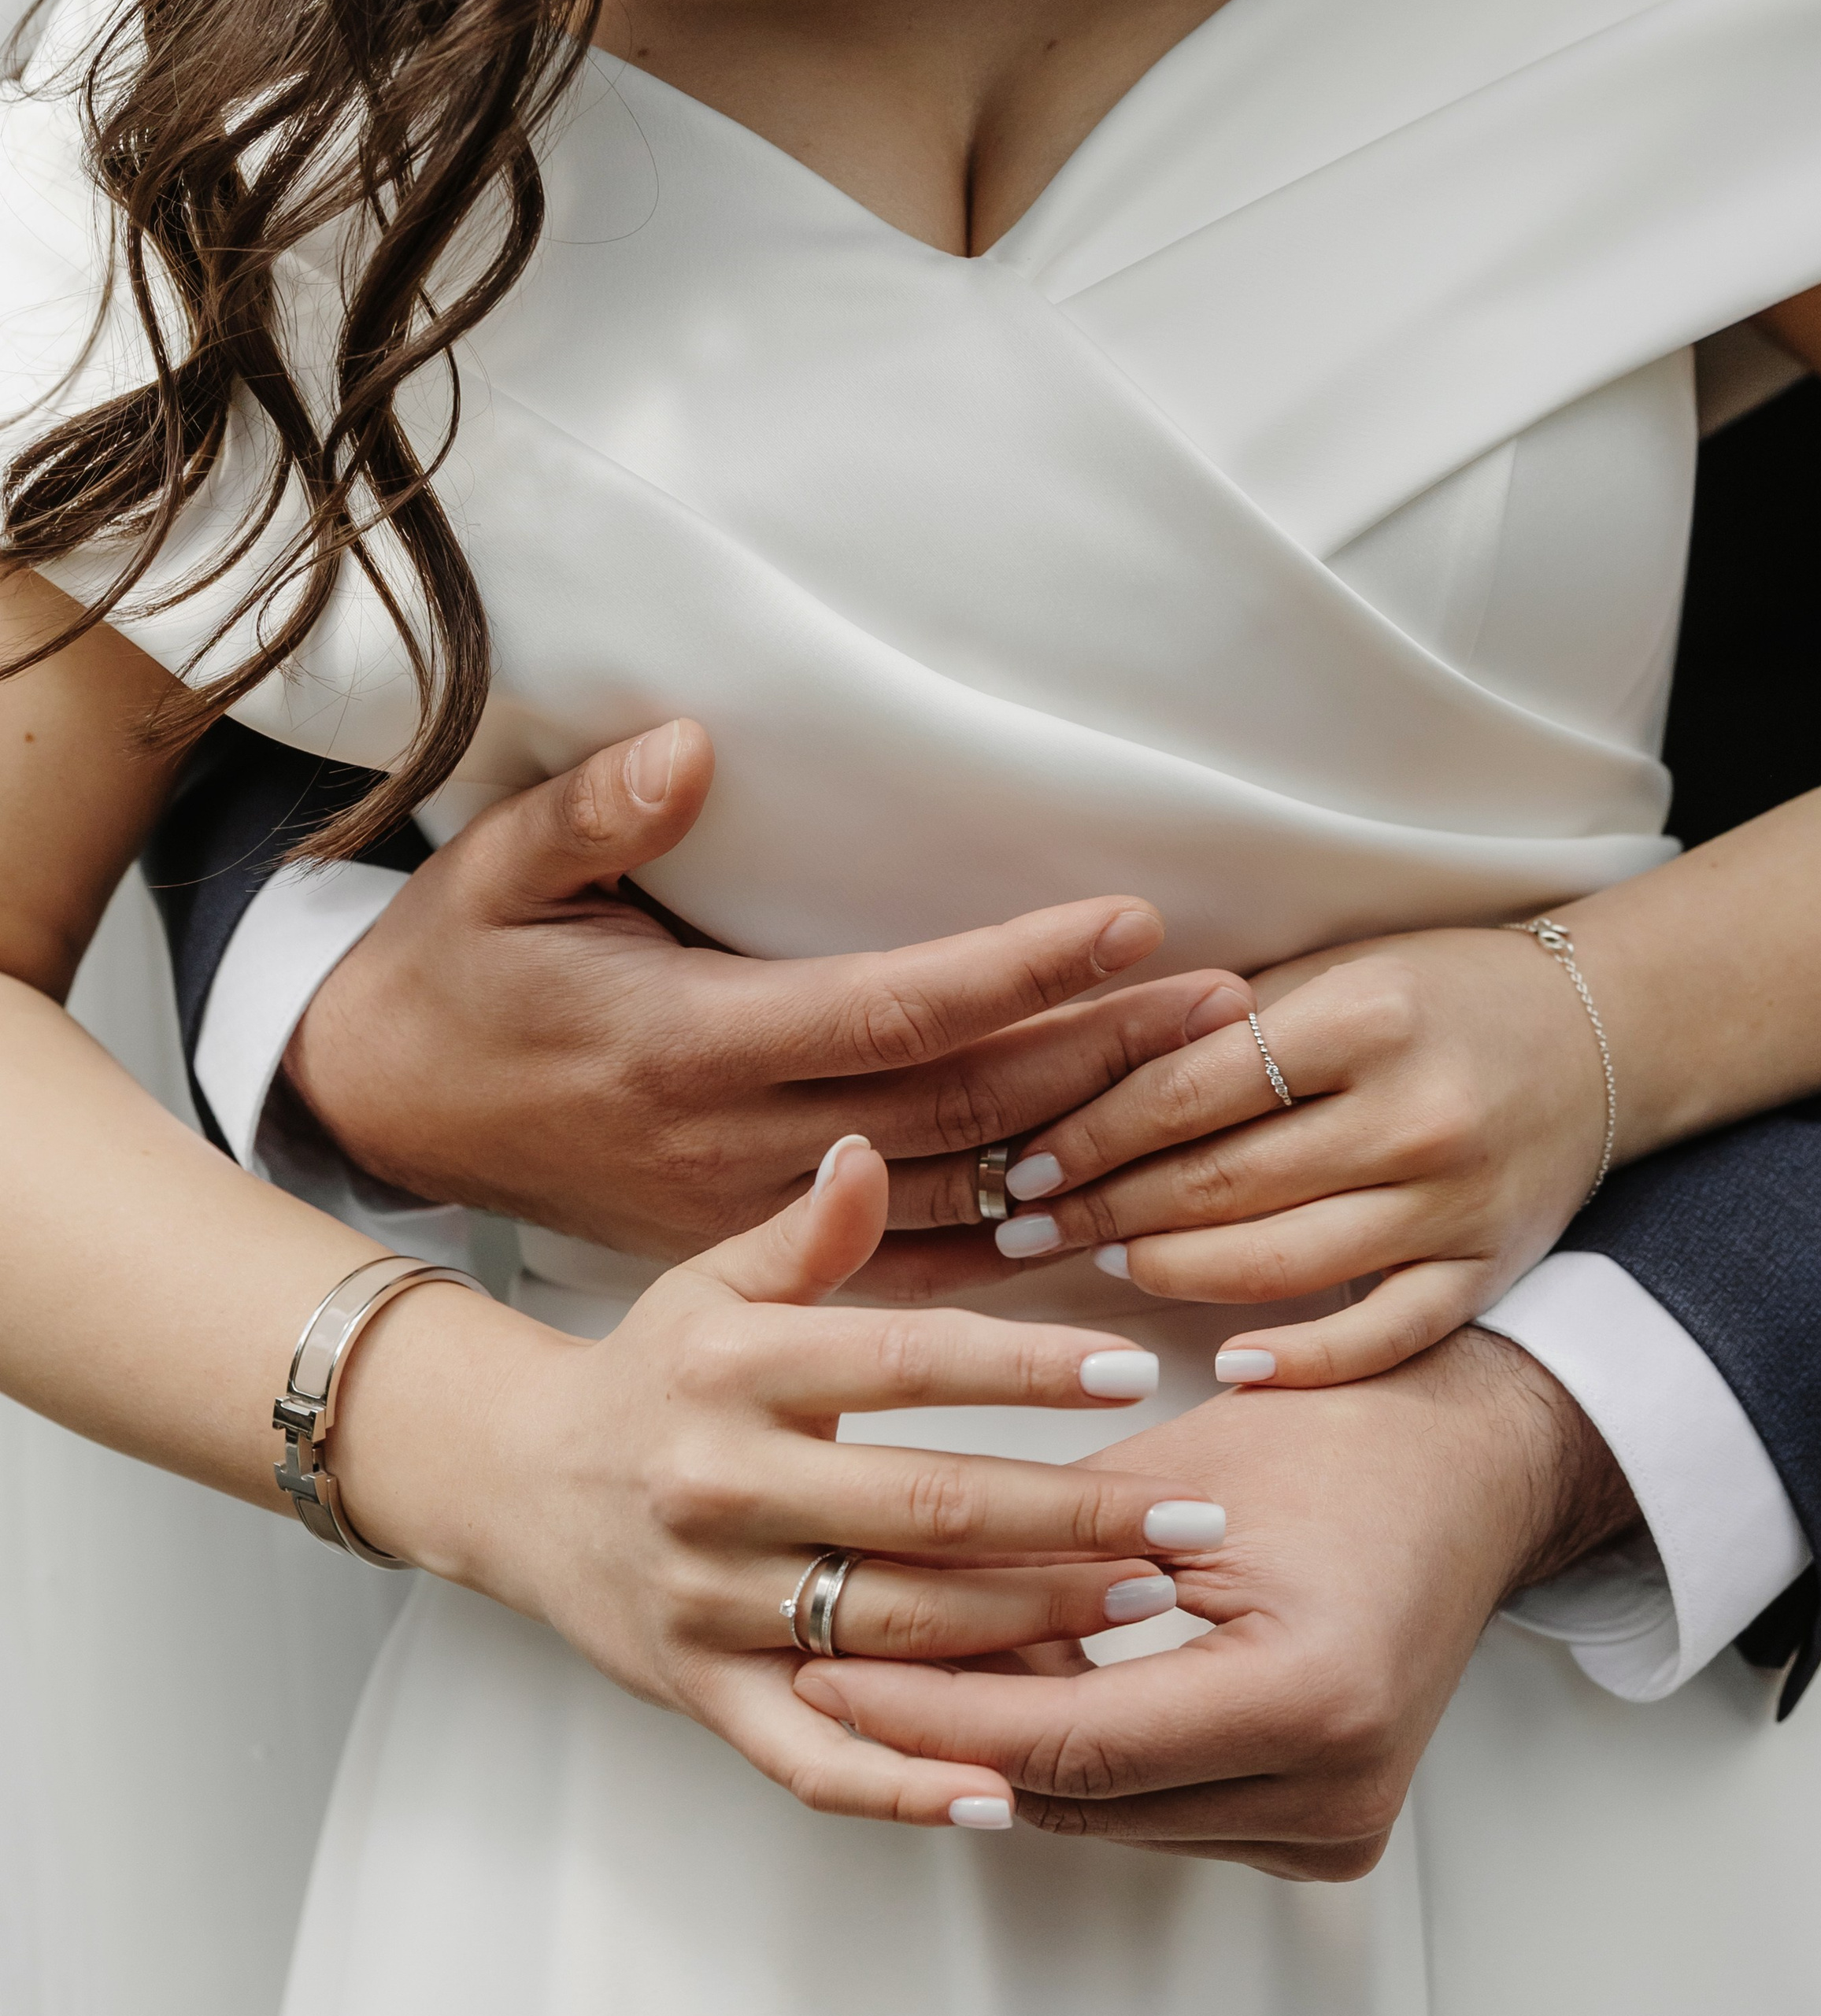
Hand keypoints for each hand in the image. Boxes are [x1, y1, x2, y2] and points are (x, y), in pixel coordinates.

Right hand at [284, 715, 1248, 1281]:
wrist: (391, 1122)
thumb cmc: (455, 983)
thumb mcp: (488, 880)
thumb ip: (591, 816)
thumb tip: (692, 746)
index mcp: (686, 1043)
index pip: (890, 1009)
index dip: (1018, 970)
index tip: (1133, 923)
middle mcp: (737, 1144)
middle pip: (959, 1108)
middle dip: (1102, 1057)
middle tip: (1234, 1009)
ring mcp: (755, 1218)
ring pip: (958, 1200)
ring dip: (1091, 1154)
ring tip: (1213, 1101)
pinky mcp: (760, 1258)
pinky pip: (916, 1268)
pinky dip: (1020, 1254)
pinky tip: (1119, 1226)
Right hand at [335, 1135, 1228, 1826]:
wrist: (509, 1484)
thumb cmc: (651, 1376)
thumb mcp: (711, 1287)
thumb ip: (806, 1235)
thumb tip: (868, 1148)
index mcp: (734, 1369)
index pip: (906, 1362)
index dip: (1028, 1369)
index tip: (1137, 1372)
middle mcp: (719, 1484)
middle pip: (928, 1508)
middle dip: (1075, 1519)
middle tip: (1191, 1524)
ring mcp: (708, 1599)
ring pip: (896, 1627)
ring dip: (1032, 1627)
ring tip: (1146, 1607)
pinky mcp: (699, 1691)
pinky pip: (809, 1756)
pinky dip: (903, 1783)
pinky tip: (1003, 1790)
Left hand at [789, 1329, 1639, 1877]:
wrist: (1474, 1472)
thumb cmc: (1338, 1438)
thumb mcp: (1173, 1481)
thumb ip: (1038, 1565)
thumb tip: (880, 1620)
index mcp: (1310, 1698)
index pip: (1069, 1743)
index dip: (933, 1715)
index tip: (824, 1674)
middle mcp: (1337, 1789)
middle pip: (1080, 1798)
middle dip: (945, 1737)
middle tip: (824, 1675)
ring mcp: (1337, 1826)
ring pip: (1107, 1817)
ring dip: (1002, 1751)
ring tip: (889, 1678)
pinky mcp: (1326, 1831)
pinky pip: (1158, 1811)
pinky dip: (1076, 1759)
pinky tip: (1003, 1694)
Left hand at [986, 925, 1607, 1379]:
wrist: (1599, 1030)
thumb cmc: (1434, 996)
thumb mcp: (1331, 972)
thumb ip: (1221, 1028)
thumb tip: (1071, 1077)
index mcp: (1366, 1019)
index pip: (1189, 1092)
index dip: (1090, 1135)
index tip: (1020, 1163)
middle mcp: (1414, 1114)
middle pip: (1221, 1183)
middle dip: (1105, 1211)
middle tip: (1026, 1229)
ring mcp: (1455, 1203)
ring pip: (1280, 1266)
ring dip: (1173, 1273)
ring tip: (1107, 1262)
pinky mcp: (1487, 1270)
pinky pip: (1381, 1336)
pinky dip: (1303, 1361)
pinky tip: (1230, 1364)